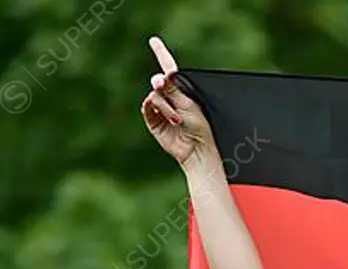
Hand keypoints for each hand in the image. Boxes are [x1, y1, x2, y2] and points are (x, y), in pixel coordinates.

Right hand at [141, 36, 216, 168]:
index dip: (161, 54)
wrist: (197, 149)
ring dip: (166, 107)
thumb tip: (162, 75)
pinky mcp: (153, 120)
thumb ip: (174, 91)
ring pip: (155, 96)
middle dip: (160, 82)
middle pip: (159, 82)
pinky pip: (148, 108)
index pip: (170, 70)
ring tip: (178, 119)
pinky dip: (157, 110)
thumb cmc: (200, 127)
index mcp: (182, 91)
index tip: (154, 41)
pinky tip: (169, 119)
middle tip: (162, 82)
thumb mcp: (188, 105)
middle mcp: (170, 97)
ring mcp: (160, 108)